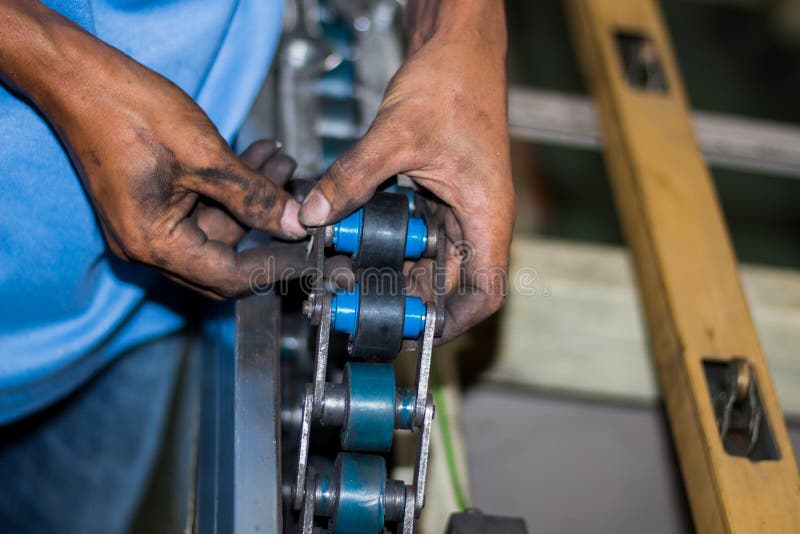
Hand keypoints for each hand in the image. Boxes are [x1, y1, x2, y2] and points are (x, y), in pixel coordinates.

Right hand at [0, 4, 308, 298]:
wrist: (79, 78)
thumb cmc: (129, 112)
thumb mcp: (206, 157)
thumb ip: (253, 197)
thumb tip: (294, 224)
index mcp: (154, 244)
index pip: (228, 275)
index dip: (274, 266)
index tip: (310, 255)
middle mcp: (147, 244)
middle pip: (224, 259)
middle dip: (267, 230)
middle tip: (303, 207)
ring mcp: (147, 225)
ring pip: (217, 227)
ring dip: (252, 199)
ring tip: (283, 163)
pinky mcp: (152, 204)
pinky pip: (202, 208)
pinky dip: (231, 189)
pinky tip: (259, 159)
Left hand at [298, 1, 513, 341]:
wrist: (460, 47)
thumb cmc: (454, 83)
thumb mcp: (394, 136)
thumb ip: (350, 179)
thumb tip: (310, 214)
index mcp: (486, 215)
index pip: (485, 293)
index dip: (454, 323)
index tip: (416, 333)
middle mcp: (478, 219)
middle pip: (451, 283)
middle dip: (409, 299)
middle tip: (363, 306)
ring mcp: (461, 208)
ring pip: (432, 260)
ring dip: (397, 272)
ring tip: (354, 279)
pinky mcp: (443, 194)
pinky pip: (421, 233)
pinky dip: (393, 243)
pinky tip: (360, 243)